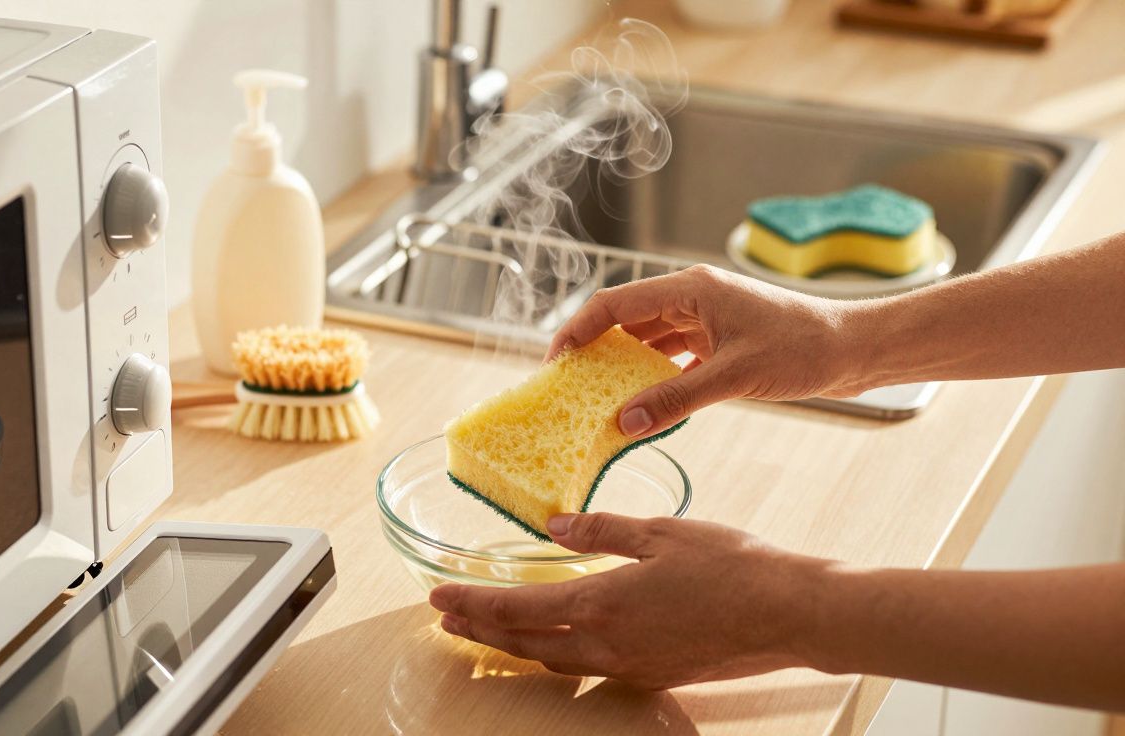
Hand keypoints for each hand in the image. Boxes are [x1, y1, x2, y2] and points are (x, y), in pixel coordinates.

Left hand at [429, 512, 830, 689]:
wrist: (790, 614)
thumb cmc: (731, 566)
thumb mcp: (660, 532)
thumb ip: (601, 529)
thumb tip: (556, 526)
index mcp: (602, 603)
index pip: (516, 609)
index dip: (472, 604)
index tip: (438, 599)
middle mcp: (608, 644)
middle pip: (525, 645)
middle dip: (480, 632)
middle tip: (447, 621)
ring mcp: (631, 664)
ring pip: (554, 663)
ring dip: (515, 648)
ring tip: (489, 634)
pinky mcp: (655, 672)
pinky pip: (590, 669)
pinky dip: (558, 656)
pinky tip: (559, 643)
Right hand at [546, 265, 866, 437]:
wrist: (858, 349)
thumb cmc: (805, 349)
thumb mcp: (735, 377)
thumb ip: (675, 399)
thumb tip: (623, 423)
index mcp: (690, 289)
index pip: (614, 304)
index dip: (577, 331)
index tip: (554, 363)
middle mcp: (692, 298)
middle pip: (625, 320)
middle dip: (594, 351)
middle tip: (567, 387)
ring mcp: (706, 318)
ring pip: (647, 340)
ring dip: (623, 368)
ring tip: (596, 400)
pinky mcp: (720, 340)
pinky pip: (671, 356)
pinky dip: (653, 378)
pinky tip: (640, 405)